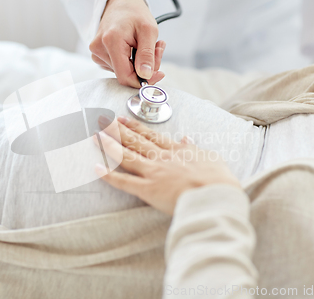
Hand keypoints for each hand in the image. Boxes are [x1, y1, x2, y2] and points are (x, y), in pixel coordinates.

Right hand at [89, 0, 165, 87]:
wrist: (120, 2)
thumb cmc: (134, 13)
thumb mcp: (149, 30)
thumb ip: (147, 54)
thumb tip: (146, 75)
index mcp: (111, 41)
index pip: (125, 76)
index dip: (143, 80)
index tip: (158, 74)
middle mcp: (99, 49)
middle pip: (126, 74)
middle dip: (145, 67)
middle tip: (157, 49)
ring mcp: (97, 53)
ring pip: (123, 72)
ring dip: (140, 64)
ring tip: (146, 44)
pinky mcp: (99, 55)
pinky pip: (119, 67)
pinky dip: (131, 61)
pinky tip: (136, 48)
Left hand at [94, 116, 240, 214]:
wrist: (215, 194)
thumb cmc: (217, 178)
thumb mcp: (210, 156)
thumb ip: (194, 148)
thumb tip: (187, 139)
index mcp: (176, 150)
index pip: (150, 136)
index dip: (134, 127)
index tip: (122, 119)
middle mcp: (161, 158)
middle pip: (134, 141)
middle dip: (116, 130)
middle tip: (102, 121)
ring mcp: (153, 172)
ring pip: (126, 156)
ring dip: (109, 146)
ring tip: (95, 137)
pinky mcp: (148, 189)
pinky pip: (124, 182)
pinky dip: (110, 176)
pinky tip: (96, 169)